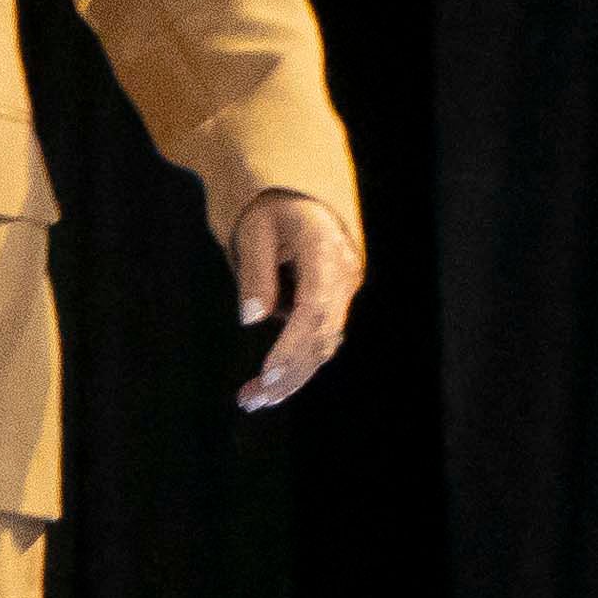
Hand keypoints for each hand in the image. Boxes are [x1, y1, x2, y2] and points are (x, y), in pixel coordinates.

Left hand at [232, 192, 361, 411]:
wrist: (300, 197)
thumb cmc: (270, 209)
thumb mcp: (252, 230)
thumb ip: (254, 272)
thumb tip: (252, 319)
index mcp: (324, 248)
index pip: (315, 307)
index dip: (294, 345)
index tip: (269, 375)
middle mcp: (344, 273)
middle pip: (323, 334)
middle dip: (291, 373)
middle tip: (252, 400)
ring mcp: (346, 290)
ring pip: (324, 344)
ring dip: (293, 376)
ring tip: (252, 399)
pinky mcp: (337, 303)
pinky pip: (320, 339)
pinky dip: (298, 364)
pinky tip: (268, 385)